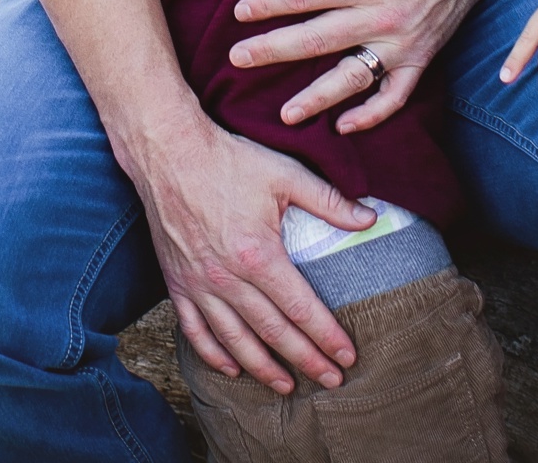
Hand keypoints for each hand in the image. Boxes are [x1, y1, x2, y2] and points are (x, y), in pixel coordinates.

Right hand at [127, 110, 369, 390]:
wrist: (167, 152)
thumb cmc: (227, 160)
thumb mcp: (284, 174)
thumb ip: (329, 201)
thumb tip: (369, 218)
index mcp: (258, 254)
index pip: (300, 308)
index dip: (327, 336)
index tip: (347, 356)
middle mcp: (227, 278)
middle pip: (273, 332)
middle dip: (306, 360)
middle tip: (332, 381)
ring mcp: (198, 284)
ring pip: (235, 340)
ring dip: (263, 368)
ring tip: (287, 386)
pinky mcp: (176, 282)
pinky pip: (195, 330)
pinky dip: (214, 355)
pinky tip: (232, 368)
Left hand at [230, 0, 491, 133]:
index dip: (268, 4)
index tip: (239, 13)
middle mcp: (380, 17)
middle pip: (315, 41)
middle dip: (272, 51)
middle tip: (238, 59)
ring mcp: (401, 44)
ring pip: (350, 79)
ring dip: (315, 99)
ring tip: (284, 114)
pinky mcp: (420, 60)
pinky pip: (394, 96)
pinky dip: (370, 115)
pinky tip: (342, 125)